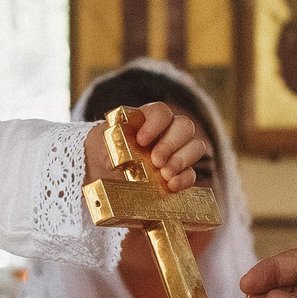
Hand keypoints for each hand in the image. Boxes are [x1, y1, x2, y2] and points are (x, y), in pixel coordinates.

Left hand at [83, 101, 209, 193]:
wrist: (103, 170)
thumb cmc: (104, 149)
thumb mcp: (101, 144)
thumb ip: (108, 147)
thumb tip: (115, 161)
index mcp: (148, 117)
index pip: (161, 112)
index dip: (155, 124)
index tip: (141, 141)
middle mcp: (168, 131)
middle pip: (185, 127)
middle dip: (171, 144)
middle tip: (156, 160)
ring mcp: (177, 152)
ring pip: (196, 147)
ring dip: (181, 160)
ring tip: (164, 173)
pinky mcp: (180, 173)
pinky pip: (191, 173)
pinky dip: (184, 179)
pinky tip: (171, 185)